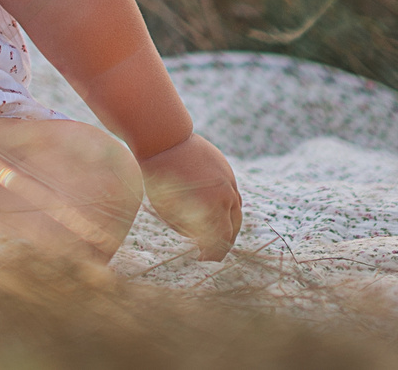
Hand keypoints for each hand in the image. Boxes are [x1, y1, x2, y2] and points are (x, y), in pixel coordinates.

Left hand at [137, 133, 240, 259]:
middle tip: (211, 251)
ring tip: (215, 233)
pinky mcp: (227, 170)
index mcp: (212, 210)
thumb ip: (186, 229)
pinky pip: (232, 194)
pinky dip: (227, 206)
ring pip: (236, 212)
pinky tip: (215, 211)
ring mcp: (229, 182)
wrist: (165, 139)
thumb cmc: (160, 177)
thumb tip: (199, 241)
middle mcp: (226, 197)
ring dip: (228, 226)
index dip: (213, 255)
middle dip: (222, 243)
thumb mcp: (167, 210)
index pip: (221, 243)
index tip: (202, 259)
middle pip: (232, 229)